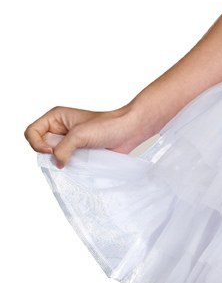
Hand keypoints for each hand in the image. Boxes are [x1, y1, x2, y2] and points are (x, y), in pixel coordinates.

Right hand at [24, 102, 148, 166]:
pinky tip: (78, 164)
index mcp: (55, 117)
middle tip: (63, 156)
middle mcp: (59, 128)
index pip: (31, 132)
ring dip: (60, 160)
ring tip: (74, 159)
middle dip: (48, 153)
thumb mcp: (79, 135)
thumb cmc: (107, 126)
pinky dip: (68, 166)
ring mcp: (68, 141)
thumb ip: (62, 149)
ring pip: (52, 156)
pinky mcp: (77, 152)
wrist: (128, 131)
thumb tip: (56, 164)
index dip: (37, 143)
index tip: (52, 149)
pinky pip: (65, 162)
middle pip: (39, 145)